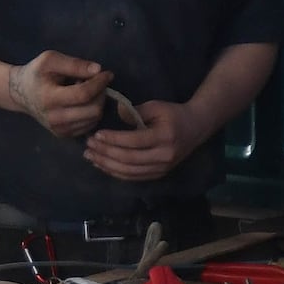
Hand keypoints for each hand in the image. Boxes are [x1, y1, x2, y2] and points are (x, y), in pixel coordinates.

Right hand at [18, 51, 112, 139]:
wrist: (21, 94)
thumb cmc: (36, 74)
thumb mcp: (51, 60)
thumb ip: (74, 64)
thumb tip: (98, 70)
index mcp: (49, 99)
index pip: (83, 94)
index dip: (99, 83)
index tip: (107, 74)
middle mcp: (55, 119)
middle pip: (93, 110)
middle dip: (101, 93)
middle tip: (96, 82)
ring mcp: (60, 130)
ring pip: (94, 118)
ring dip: (97, 102)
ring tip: (86, 91)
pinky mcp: (64, 135)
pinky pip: (89, 125)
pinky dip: (92, 112)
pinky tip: (82, 102)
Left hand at [85, 98, 199, 184]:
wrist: (196, 128)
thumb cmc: (173, 114)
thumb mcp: (156, 106)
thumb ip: (135, 111)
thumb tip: (116, 115)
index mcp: (164, 137)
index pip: (134, 141)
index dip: (113, 139)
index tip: (96, 135)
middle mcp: (163, 156)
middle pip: (128, 159)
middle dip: (105, 153)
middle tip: (88, 147)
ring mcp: (161, 169)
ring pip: (129, 171)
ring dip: (107, 165)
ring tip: (90, 157)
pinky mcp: (158, 175)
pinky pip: (133, 177)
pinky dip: (115, 172)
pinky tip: (102, 165)